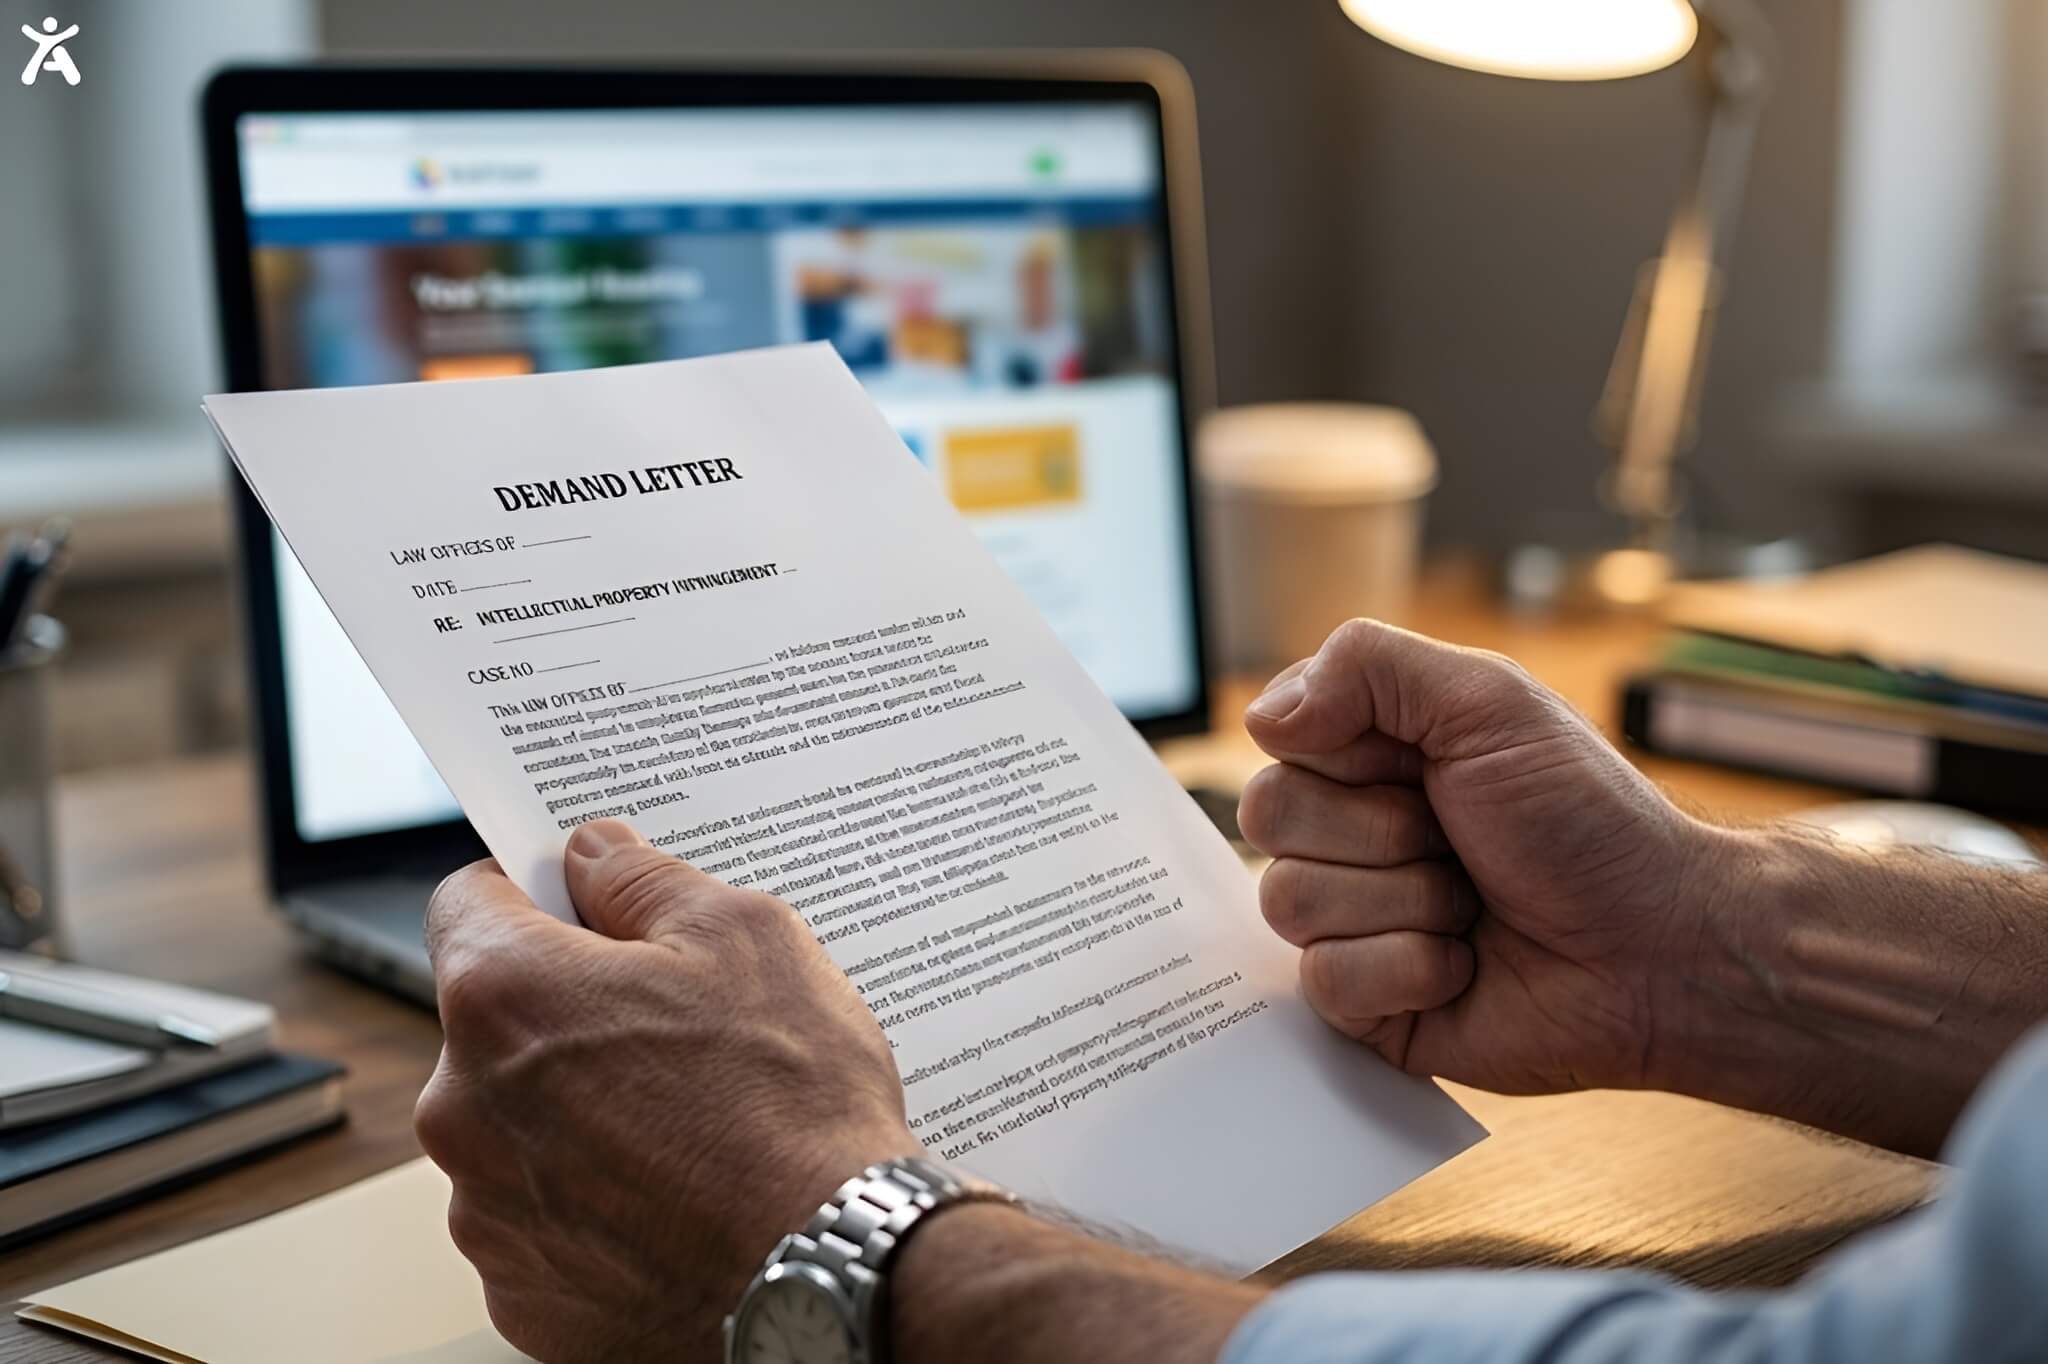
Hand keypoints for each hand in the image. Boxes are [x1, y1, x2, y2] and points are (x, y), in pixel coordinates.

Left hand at [414, 820, 920, 1363]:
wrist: (827, 1270)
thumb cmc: (793, 1104)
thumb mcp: (746, 936)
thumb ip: (645, 882)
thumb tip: (596, 855)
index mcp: (504, 996)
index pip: (467, 903)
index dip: (532, 891)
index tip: (584, 907)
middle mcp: (463, 1106)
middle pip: (497, 1024)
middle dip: (571, 1013)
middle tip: (676, 1027)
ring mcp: (485, 1212)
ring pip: (519, 1127)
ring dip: (579, 1114)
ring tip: (690, 1125)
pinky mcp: (521, 1293)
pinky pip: (543, 1221)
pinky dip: (595, 1205)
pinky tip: (676, 1197)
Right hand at [1238, 618, 1716, 1096]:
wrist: (1660, 947)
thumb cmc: (1588, 820)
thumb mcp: (1489, 700)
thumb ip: (1366, 664)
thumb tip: (1263, 717)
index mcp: (1370, 755)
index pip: (1279, 739)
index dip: (1350, 755)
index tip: (1428, 765)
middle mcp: (1348, 832)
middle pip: (1270, 816)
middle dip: (1382, 831)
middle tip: (1458, 841)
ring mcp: (1350, 918)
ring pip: (1290, 900)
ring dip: (1405, 902)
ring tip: (1471, 907)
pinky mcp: (1363, 1003)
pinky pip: (1325, 980)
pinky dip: (1408, 970)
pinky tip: (1463, 967)